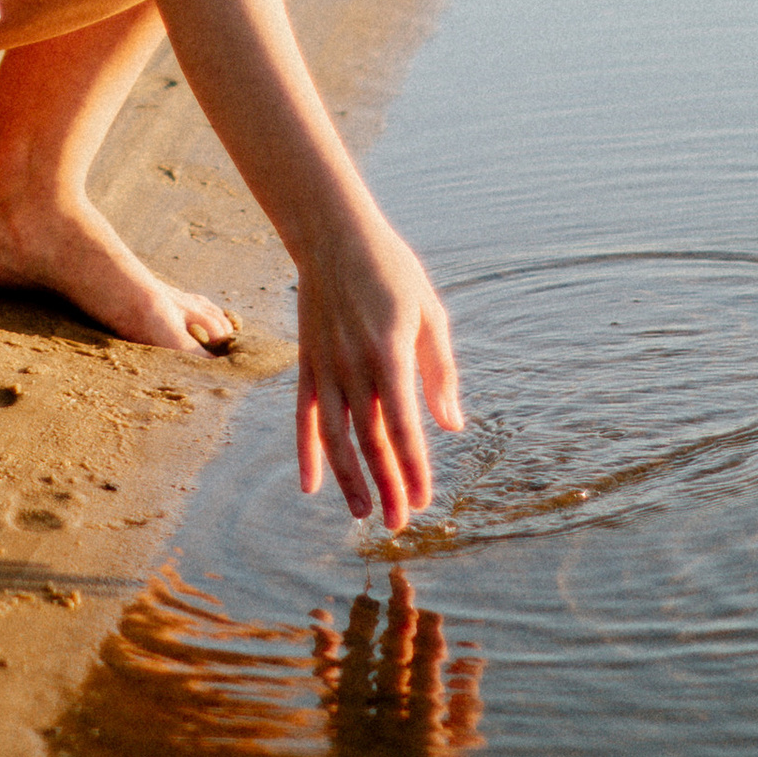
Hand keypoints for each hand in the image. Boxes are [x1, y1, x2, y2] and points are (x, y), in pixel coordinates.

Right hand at [296, 203, 463, 527]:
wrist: (332, 234)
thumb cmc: (390, 270)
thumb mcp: (429, 312)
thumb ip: (440, 371)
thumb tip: (452, 425)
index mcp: (389, 352)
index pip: (403, 425)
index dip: (414, 467)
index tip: (425, 500)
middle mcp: (354, 365)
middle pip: (369, 439)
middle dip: (386, 485)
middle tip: (398, 523)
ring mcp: (325, 365)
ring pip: (335, 436)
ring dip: (349, 479)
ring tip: (363, 513)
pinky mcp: (307, 362)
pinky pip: (305, 416)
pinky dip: (307, 452)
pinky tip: (312, 484)